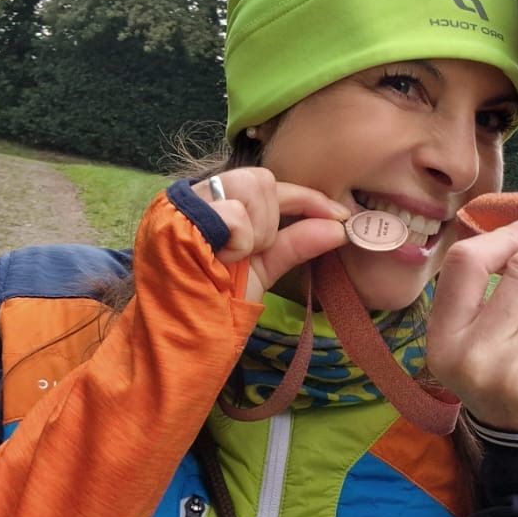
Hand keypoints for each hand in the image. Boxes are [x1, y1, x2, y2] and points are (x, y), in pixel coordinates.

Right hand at [191, 168, 350, 302]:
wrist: (184, 338)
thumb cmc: (215, 307)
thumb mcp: (261, 270)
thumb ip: (295, 244)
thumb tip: (339, 228)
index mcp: (214, 207)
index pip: (267, 185)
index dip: (307, 198)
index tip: (339, 217)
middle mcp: (197, 197)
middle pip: (261, 178)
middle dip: (272, 219)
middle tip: (255, 253)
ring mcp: (184, 203)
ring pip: (251, 186)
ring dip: (256, 231)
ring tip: (233, 259)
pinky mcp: (177, 216)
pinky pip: (235, 212)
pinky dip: (240, 242)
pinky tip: (221, 260)